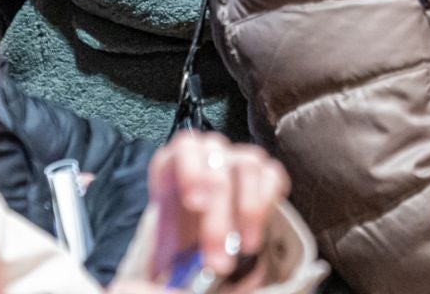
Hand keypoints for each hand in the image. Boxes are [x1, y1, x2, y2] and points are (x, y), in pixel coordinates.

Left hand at [146, 132, 289, 284]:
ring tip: (245, 248)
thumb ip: (164, 265)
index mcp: (175, 166)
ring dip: (248, 210)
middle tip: (218, 260)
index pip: (184, 149)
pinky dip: (268, 202)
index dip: (190, 170)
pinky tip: (257, 230)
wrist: (199, 245)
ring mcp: (238, 159)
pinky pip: (272, 174)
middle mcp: (209, 156)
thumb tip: (157, 287)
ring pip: (248, 166)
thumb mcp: (164, 250)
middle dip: (219, 219)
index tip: (195, 204)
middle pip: (217, 171)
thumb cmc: (180, 243)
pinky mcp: (265, 172)